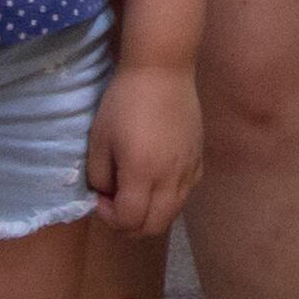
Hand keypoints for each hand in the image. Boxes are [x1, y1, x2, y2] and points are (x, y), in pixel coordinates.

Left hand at [87, 61, 202, 236]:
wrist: (162, 71)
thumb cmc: (124, 102)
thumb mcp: (99, 140)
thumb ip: (99, 176)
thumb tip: (107, 193)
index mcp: (143, 173)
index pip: (129, 220)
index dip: (109, 218)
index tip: (100, 198)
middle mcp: (171, 177)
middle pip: (154, 226)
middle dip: (129, 225)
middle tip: (114, 206)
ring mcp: (189, 169)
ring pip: (173, 213)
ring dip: (150, 214)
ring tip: (135, 194)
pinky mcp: (199, 158)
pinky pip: (186, 193)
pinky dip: (169, 199)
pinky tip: (156, 180)